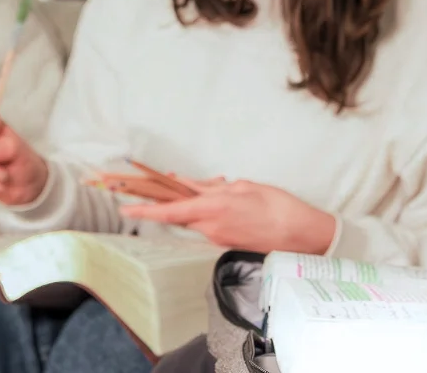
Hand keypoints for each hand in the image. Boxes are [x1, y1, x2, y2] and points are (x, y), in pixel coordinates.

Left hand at [119, 179, 336, 253]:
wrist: (301, 236)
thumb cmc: (278, 206)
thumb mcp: (245, 187)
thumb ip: (216, 188)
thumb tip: (199, 186)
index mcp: (214, 209)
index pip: (170, 211)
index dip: (145, 210)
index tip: (125, 209)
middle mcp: (210, 227)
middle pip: (178, 212)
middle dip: (161, 200)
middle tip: (145, 186)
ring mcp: (217, 237)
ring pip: (195, 216)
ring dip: (194, 202)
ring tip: (215, 187)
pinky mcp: (226, 242)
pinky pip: (208, 223)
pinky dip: (209, 209)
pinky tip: (225, 198)